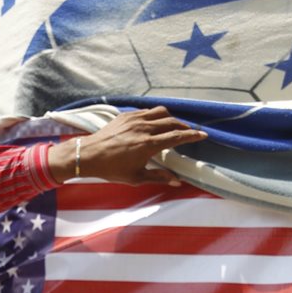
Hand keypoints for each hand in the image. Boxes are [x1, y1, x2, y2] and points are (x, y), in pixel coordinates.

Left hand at [48, 107, 207, 185]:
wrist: (89, 155)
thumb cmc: (112, 169)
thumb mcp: (136, 177)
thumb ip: (159, 177)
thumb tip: (177, 181)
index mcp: (148, 144)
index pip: (176, 136)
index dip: (192, 135)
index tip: (203, 135)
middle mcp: (144, 128)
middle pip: (172, 122)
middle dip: (184, 126)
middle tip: (190, 132)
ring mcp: (134, 119)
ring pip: (160, 112)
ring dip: (170, 118)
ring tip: (174, 126)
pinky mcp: (126, 115)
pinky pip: (146, 111)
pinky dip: (155, 116)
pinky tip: (155, 123)